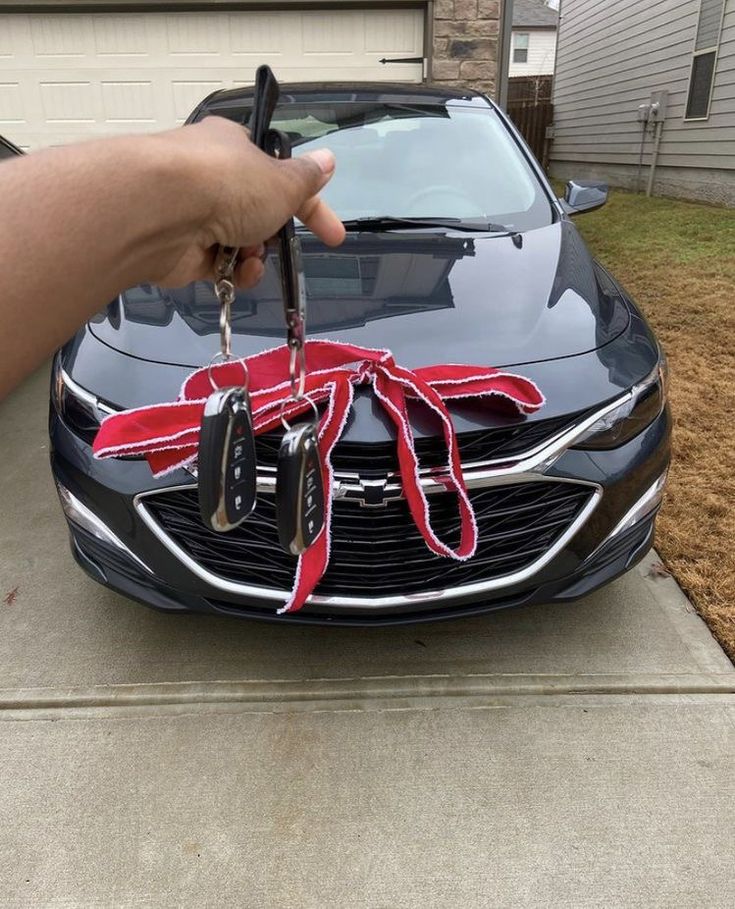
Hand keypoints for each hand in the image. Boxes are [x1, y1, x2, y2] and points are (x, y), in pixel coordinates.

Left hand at [153, 116, 344, 287]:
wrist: (161, 210)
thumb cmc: (228, 184)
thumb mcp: (282, 181)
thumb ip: (306, 179)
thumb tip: (327, 160)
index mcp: (234, 148)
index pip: (280, 175)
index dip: (310, 204)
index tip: (333, 234)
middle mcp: (212, 177)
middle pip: (258, 212)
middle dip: (276, 234)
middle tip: (287, 248)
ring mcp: (194, 214)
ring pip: (241, 243)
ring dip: (256, 255)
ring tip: (252, 256)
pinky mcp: (182, 250)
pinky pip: (220, 267)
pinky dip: (234, 273)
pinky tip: (238, 272)